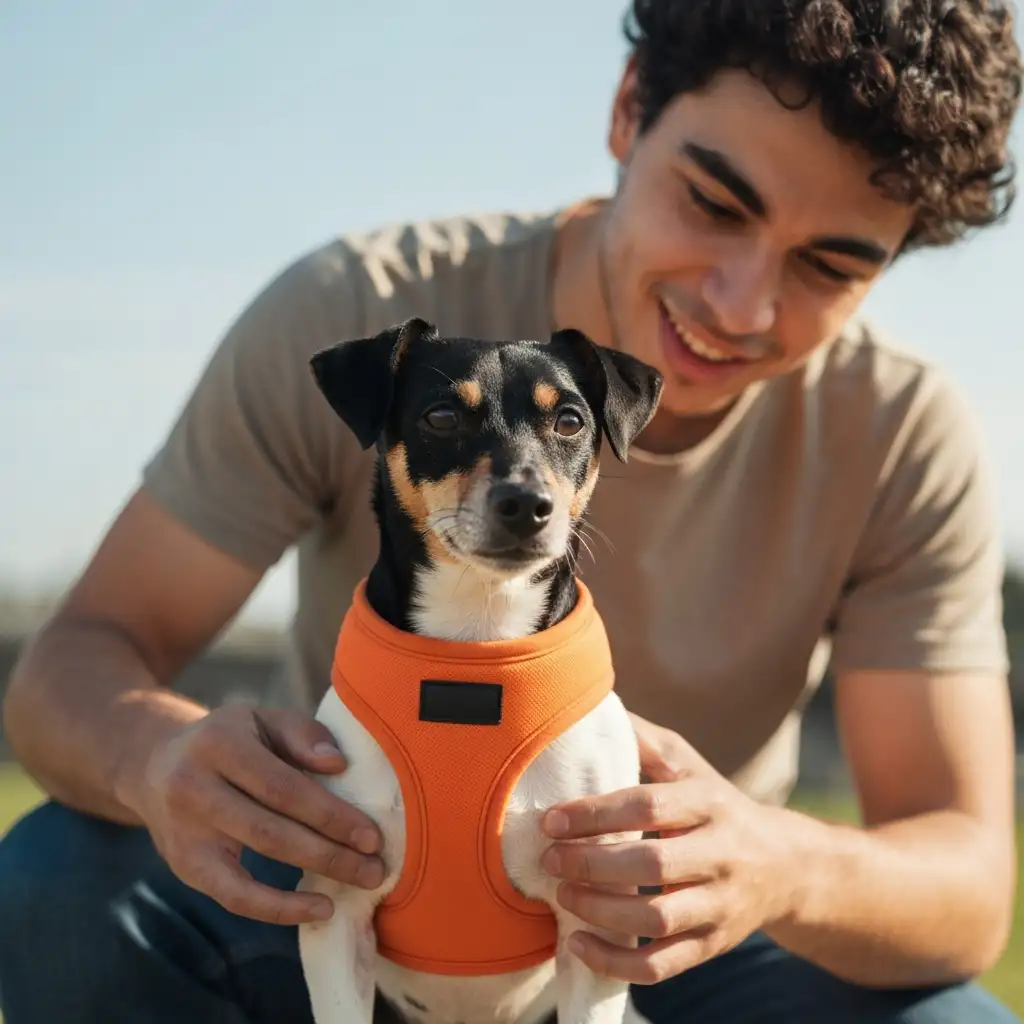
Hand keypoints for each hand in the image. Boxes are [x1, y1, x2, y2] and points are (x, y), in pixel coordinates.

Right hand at [121, 704, 384, 924]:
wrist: (156, 764)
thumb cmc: (229, 738)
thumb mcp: (262, 718)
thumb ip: (302, 734)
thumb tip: (338, 765)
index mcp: (219, 744)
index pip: (283, 788)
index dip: (330, 815)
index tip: (372, 835)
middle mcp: (193, 788)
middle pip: (270, 831)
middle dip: (329, 853)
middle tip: (375, 868)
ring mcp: (184, 833)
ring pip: (252, 867)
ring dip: (310, 884)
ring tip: (356, 885)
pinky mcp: (184, 866)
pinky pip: (232, 897)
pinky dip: (276, 909)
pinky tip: (317, 909)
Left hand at [540, 713, 796, 983]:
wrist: (784, 866)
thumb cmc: (714, 805)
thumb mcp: (688, 765)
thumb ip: (643, 741)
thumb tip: (595, 711)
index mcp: (711, 803)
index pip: (648, 806)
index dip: (594, 815)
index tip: (551, 820)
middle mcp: (723, 854)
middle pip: (654, 865)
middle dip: (592, 864)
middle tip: (550, 860)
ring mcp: (721, 905)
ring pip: (658, 919)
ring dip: (600, 911)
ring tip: (562, 896)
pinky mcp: (713, 945)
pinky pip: (663, 965)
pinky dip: (615, 962)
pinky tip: (579, 943)